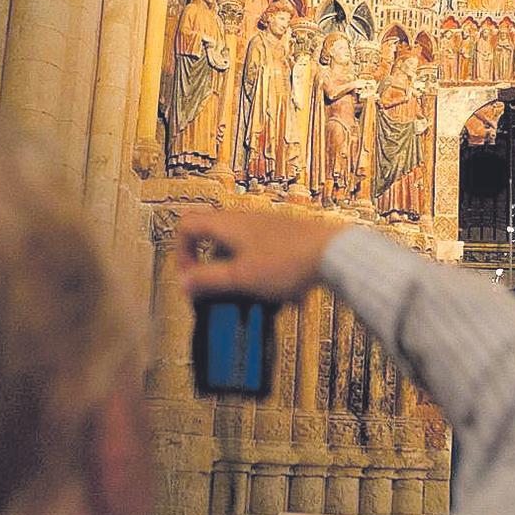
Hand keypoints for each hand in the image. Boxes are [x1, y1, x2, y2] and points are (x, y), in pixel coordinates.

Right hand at [176, 211, 348, 301]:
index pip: (187, 225)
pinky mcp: (283, 235)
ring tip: (251, 295)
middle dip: (212, 268)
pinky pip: (260, 253)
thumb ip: (208, 280)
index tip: (192, 276)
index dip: (181, 252)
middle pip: (212, 238)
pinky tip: (276, 293)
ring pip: (237, 248)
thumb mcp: (240, 278)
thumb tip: (182, 282)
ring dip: (237, 272)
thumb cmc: (289, 262)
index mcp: (227, 224)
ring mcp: (265, 225)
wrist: (333, 253)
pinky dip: (259, 272)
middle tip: (219, 289)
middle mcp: (244, 219)